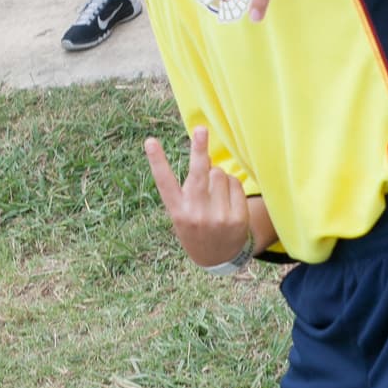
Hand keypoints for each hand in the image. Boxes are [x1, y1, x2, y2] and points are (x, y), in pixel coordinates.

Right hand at [144, 126, 251, 266]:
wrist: (218, 258)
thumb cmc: (196, 226)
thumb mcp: (183, 213)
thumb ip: (189, 189)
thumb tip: (206, 158)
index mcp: (177, 211)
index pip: (164, 182)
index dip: (157, 161)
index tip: (150, 141)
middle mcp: (196, 214)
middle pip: (198, 173)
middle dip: (199, 149)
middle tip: (201, 129)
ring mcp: (217, 217)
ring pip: (219, 174)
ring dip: (218, 176)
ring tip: (215, 195)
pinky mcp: (237, 218)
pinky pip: (235, 184)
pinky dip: (232, 186)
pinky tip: (228, 201)